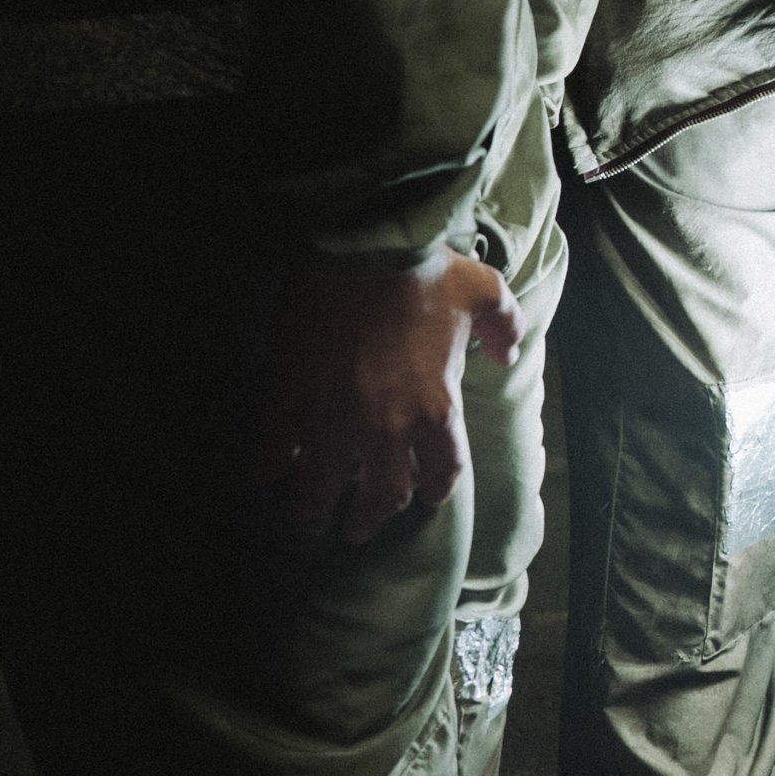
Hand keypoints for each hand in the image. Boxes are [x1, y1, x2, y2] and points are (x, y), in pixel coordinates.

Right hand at [251, 250, 520, 542]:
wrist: (359, 248)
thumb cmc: (423, 271)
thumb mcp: (483, 292)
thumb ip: (504, 326)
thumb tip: (509, 353)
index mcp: (436, 408)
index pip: (442, 471)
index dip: (433, 489)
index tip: (424, 498)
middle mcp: (386, 427)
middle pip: (381, 496)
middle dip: (369, 517)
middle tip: (358, 527)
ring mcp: (334, 419)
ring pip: (320, 487)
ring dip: (313, 507)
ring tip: (307, 516)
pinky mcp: (290, 400)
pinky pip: (274, 449)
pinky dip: (267, 468)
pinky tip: (264, 477)